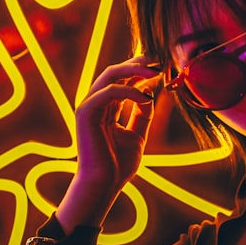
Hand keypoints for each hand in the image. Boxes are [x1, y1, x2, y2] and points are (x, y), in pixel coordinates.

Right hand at [55, 56, 158, 232]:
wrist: (104, 184)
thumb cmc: (118, 165)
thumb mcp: (137, 134)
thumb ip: (142, 114)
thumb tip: (150, 92)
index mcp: (105, 108)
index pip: (122, 80)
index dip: (140, 71)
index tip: (160, 66)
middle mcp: (95, 103)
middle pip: (115, 72)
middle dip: (137, 63)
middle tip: (158, 60)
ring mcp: (88, 106)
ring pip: (110, 75)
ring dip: (133, 70)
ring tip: (154, 71)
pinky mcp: (85, 112)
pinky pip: (108, 92)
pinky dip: (128, 91)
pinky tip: (145, 96)